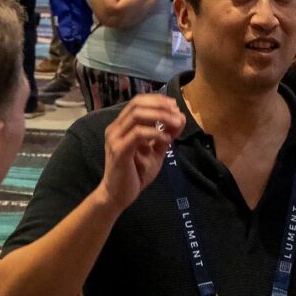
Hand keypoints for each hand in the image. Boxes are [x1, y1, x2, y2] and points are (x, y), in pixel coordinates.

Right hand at [98, 95, 180, 209]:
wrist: (118, 196)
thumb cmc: (135, 174)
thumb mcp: (155, 152)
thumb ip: (165, 136)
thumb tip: (180, 119)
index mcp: (121, 126)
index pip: (138, 102)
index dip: (157, 100)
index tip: (175, 106)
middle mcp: (115, 128)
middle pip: (137, 104)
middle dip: (160, 105)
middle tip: (177, 113)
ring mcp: (115, 138)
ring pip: (137, 115)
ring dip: (160, 116)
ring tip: (175, 123)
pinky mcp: (119, 150)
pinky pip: (138, 134)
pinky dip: (155, 133)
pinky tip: (166, 139)